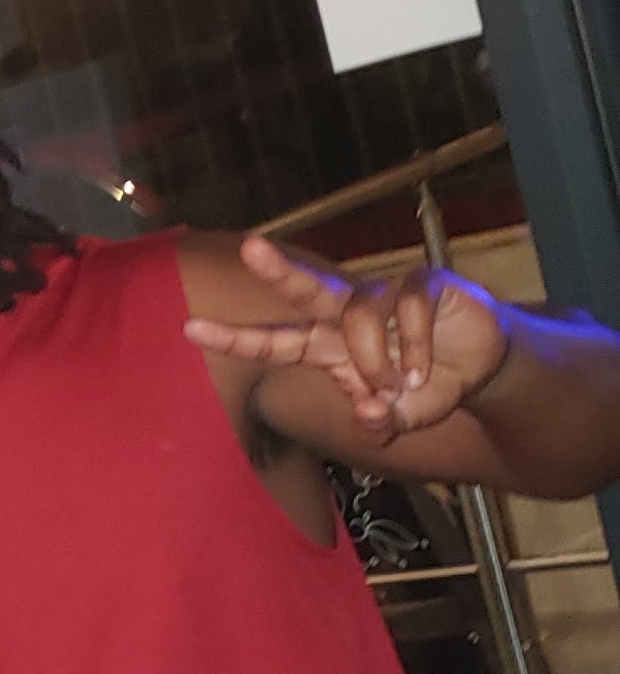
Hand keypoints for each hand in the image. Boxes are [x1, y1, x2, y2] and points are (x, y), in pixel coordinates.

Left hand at [185, 236, 510, 440]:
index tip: (190, 329)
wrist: (482, 367)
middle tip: (250, 249)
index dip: (237, 338)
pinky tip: (425, 370)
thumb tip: (369, 414)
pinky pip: (409, 310)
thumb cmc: (428, 388)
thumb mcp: (402, 420)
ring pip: (361, 316)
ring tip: (402, 385)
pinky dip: (415, 347)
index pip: (277, 342)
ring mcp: (386, 294)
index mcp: (330, 347)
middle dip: (278, 271)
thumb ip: (380, 424)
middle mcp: (349, 314)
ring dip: (377, 359)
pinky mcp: (423, 283)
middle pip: (307, 289)